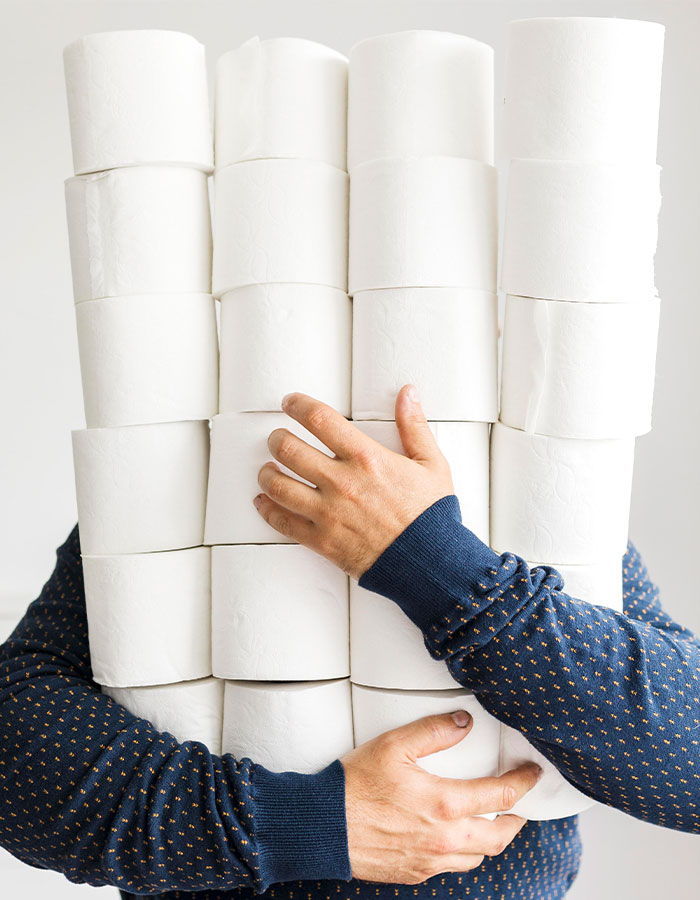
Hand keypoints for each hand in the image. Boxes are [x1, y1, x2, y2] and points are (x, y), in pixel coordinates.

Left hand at [253, 385, 453, 577]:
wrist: (429, 563)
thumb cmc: (431, 515)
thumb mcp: (431, 464)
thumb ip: (414, 426)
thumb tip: (408, 393)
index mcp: (366, 458)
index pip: (319, 420)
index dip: (298, 405)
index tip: (290, 402)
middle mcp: (341, 482)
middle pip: (288, 449)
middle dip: (276, 438)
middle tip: (277, 437)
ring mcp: (327, 513)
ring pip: (277, 485)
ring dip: (266, 472)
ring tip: (269, 468)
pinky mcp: (321, 540)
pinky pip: (281, 522)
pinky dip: (266, 509)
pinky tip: (264, 501)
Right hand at [339, 710, 540, 883]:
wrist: (324, 827)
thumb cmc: (355, 785)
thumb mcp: (394, 745)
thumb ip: (434, 732)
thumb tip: (464, 722)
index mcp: (445, 804)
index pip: (501, 795)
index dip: (523, 783)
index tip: (533, 774)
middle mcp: (445, 838)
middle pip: (500, 836)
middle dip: (516, 819)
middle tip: (519, 804)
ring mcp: (431, 860)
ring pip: (478, 856)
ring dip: (489, 838)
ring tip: (488, 820)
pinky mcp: (415, 873)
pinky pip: (451, 868)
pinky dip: (462, 852)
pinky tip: (452, 837)